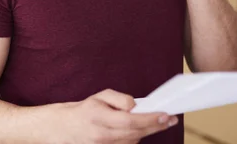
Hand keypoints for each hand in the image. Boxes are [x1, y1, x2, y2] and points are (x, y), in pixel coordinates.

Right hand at [54, 89, 176, 143]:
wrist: (65, 128)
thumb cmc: (85, 109)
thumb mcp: (100, 96)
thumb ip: (119, 99)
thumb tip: (136, 106)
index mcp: (99, 117)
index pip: (130, 121)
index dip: (150, 119)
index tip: (165, 114)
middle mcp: (102, 135)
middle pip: (135, 133)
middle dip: (155, 126)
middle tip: (170, 119)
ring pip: (133, 141)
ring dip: (146, 131)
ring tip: (157, 121)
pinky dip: (136, 137)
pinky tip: (140, 129)